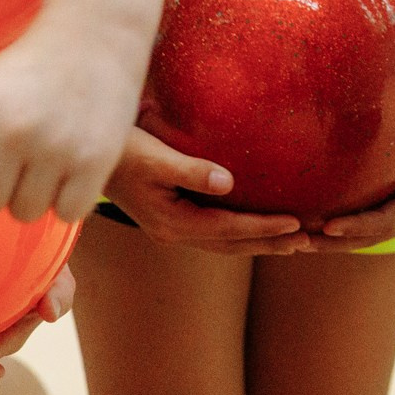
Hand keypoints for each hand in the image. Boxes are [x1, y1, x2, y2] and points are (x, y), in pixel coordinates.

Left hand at [0, 24, 143, 225]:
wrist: (95, 37)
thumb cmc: (26, 70)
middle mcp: (14, 128)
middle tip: (14, 162)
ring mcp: (58, 146)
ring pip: (26, 213)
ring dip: (34, 195)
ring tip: (44, 162)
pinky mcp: (97, 160)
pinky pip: (68, 212)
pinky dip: (69, 199)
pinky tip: (71, 169)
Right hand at [99, 126, 306, 254]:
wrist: (85, 157)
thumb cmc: (121, 149)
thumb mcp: (154, 156)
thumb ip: (190, 170)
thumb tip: (229, 183)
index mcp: (170, 222)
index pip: (229, 229)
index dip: (264, 228)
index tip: (297, 224)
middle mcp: (172, 232)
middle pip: (231, 244)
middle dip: (270, 243)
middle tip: (309, 241)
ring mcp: (170, 227)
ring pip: (224, 242)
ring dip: (259, 242)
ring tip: (294, 241)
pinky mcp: (170, 217)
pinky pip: (214, 231)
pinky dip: (241, 232)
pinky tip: (258, 226)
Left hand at [307, 93, 394, 251]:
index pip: (391, 220)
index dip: (359, 226)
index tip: (327, 226)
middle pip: (375, 235)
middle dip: (337, 241)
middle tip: (296, 242)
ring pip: (371, 231)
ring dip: (336, 239)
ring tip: (296, 240)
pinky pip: (372, 215)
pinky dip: (345, 222)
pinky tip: (316, 219)